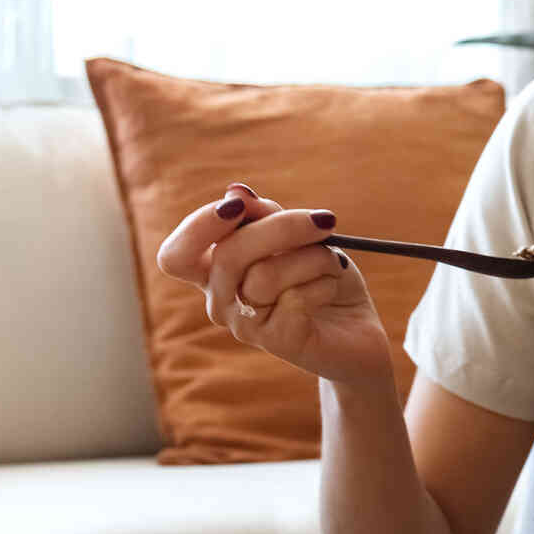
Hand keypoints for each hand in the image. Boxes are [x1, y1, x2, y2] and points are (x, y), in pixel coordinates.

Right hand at [153, 182, 393, 385]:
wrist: (357, 329)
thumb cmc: (320, 276)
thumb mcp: (296, 235)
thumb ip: (264, 215)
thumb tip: (235, 192)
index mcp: (215, 271)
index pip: (176, 255)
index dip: (198, 227)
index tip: (238, 206)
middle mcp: (221, 300)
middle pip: (227, 256)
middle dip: (281, 228)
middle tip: (325, 219)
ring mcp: (245, 326)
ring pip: (266, 275)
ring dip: (314, 258)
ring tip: (334, 264)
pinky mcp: (278, 342)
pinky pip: (294, 298)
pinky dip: (324, 282)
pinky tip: (331, 289)